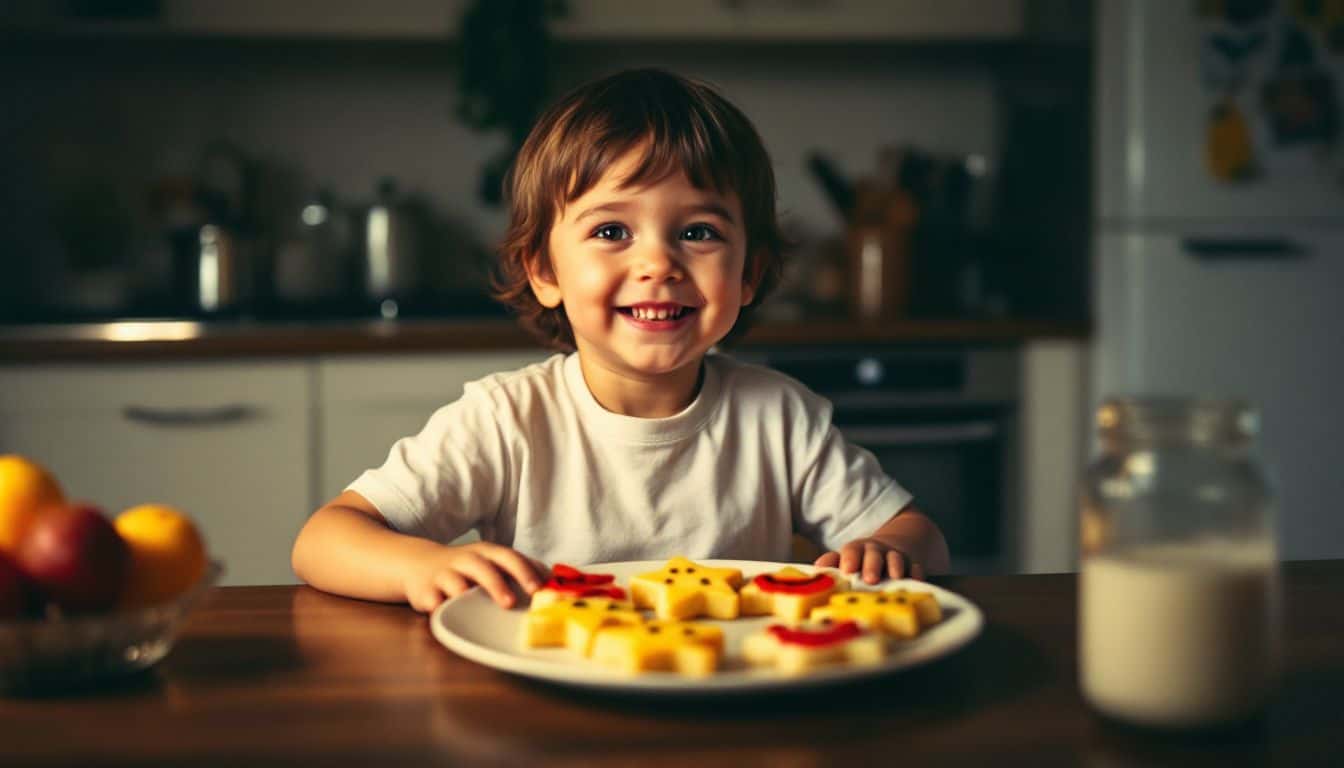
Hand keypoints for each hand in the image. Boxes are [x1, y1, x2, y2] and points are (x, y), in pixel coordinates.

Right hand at [402, 541, 547, 611]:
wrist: (418, 564)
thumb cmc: (467, 568)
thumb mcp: (492, 562)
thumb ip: (519, 570)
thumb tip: (555, 582)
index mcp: (486, 553)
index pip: (508, 557)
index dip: (524, 571)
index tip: (538, 588)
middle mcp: (465, 560)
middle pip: (482, 567)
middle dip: (496, 584)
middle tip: (510, 603)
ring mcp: (443, 575)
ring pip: (454, 582)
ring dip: (465, 594)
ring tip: (475, 610)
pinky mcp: (424, 591)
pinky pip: (431, 599)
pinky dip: (436, 606)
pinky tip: (442, 612)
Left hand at [813, 537, 923, 583]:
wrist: (894, 545)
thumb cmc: (863, 559)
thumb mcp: (847, 558)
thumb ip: (832, 562)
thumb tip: (815, 569)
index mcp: (858, 550)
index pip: (852, 550)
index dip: (849, 559)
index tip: (847, 569)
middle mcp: (877, 551)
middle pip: (874, 555)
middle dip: (872, 565)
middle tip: (869, 579)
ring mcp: (895, 556)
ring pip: (895, 559)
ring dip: (895, 567)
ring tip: (896, 577)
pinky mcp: (913, 564)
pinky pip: (916, 567)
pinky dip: (917, 572)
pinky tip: (917, 580)